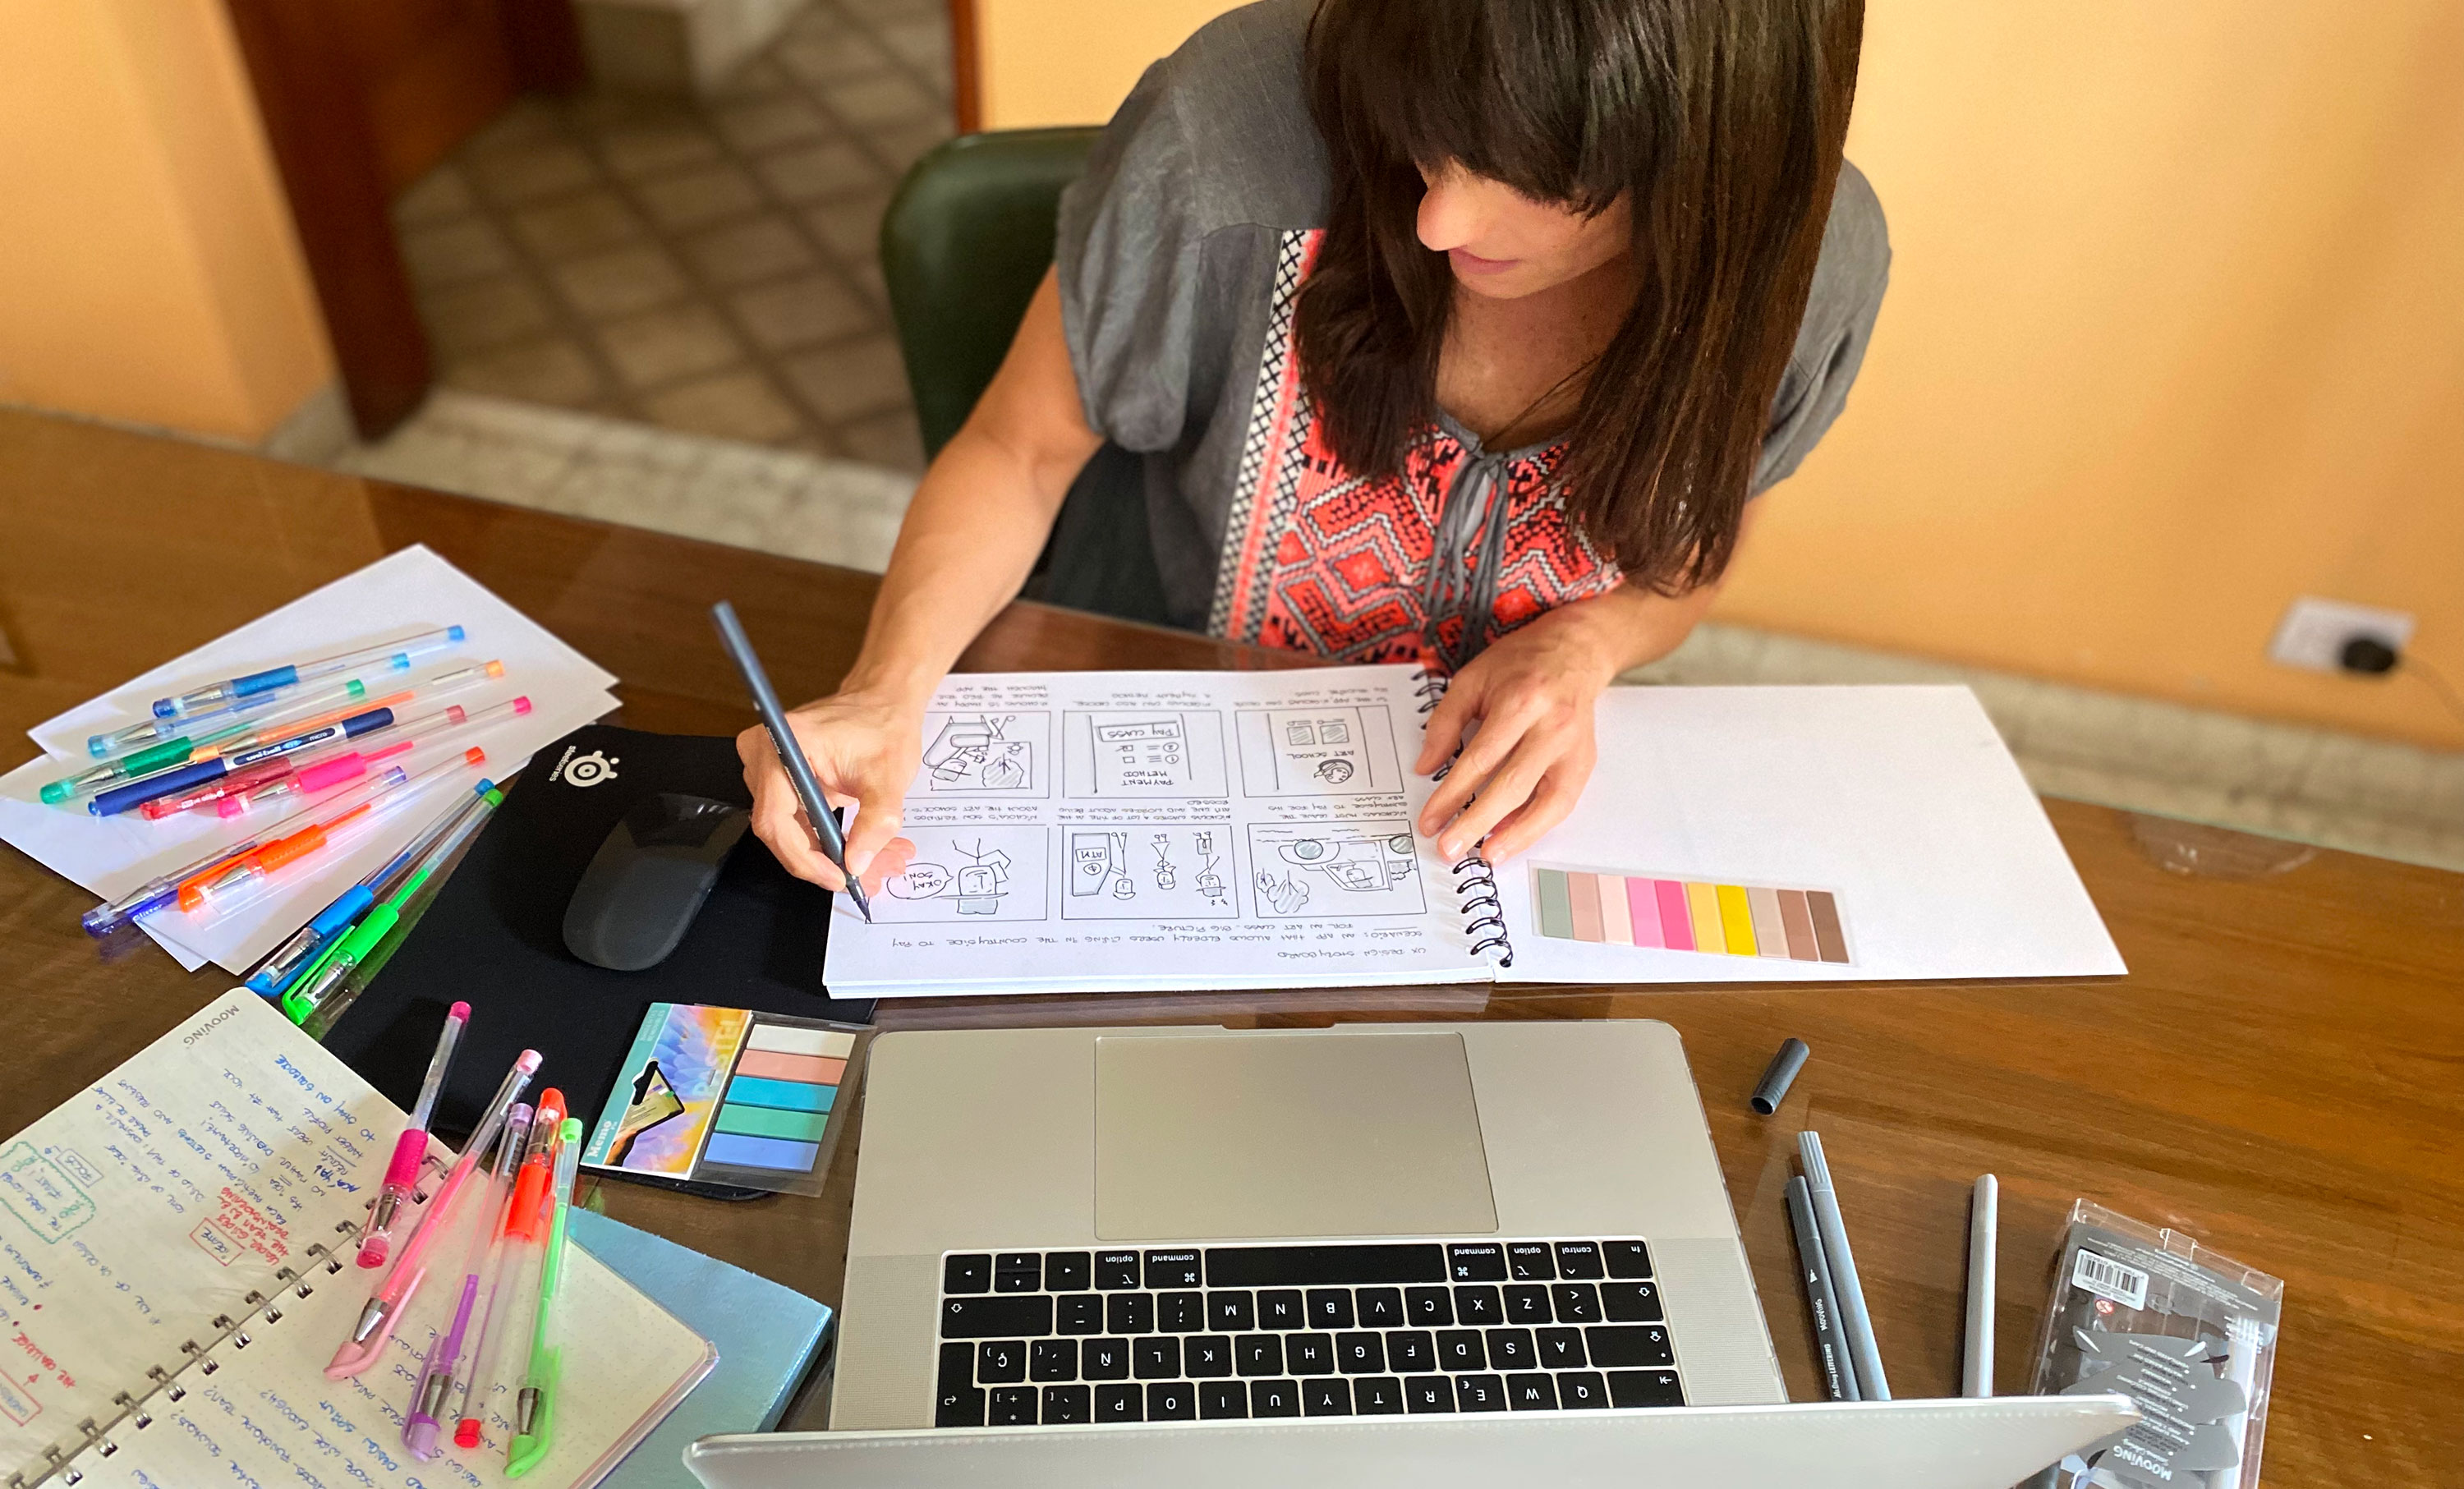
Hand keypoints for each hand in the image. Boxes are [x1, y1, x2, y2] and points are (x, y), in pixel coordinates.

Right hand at [738, 689, 920, 894]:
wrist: (882, 703)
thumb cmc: (883, 726)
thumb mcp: (889, 776)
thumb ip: (875, 822)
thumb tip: (857, 863)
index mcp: (785, 744)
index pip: (775, 820)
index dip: (804, 858)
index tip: (837, 876)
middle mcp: (765, 755)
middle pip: (780, 830)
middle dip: (823, 861)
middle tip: (865, 877)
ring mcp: (768, 768)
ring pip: (790, 832)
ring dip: (830, 854)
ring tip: (875, 863)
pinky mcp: (780, 781)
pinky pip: (796, 822)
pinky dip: (827, 841)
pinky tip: (858, 849)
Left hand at [1413, 583, 1707, 862]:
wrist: (1576, 650)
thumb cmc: (1521, 663)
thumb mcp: (1472, 678)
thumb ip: (1445, 722)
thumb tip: (1425, 767)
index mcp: (1521, 701)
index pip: (1481, 759)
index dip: (1452, 794)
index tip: (1431, 819)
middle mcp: (1552, 726)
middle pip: (1512, 785)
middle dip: (1477, 822)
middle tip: (1449, 848)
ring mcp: (1573, 747)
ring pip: (1545, 801)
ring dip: (1514, 835)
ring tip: (1485, 855)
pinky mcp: (1584, 762)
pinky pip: (1562, 803)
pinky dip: (1537, 826)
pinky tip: (1511, 839)